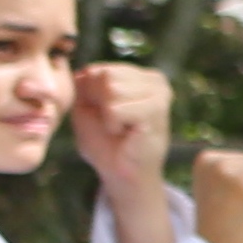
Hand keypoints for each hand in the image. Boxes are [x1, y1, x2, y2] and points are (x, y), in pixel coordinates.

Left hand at [69, 63, 172, 196]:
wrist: (120, 172)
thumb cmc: (105, 141)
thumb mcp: (86, 106)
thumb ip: (84, 85)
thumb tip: (85, 70)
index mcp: (140, 76)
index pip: (100, 69)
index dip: (91, 95)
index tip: (103, 115)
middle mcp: (155, 80)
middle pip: (106, 75)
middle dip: (99, 102)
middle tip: (112, 123)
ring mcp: (159, 93)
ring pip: (111, 89)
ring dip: (107, 115)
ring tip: (120, 128)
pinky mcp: (156, 110)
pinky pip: (115, 108)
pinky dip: (111, 123)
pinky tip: (125, 133)